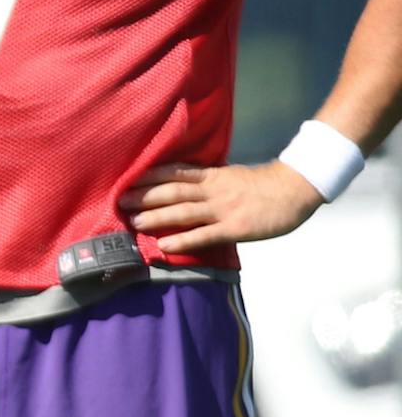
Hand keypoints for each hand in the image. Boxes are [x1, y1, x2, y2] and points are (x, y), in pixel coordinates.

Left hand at [120, 159, 325, 251]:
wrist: (296, 190)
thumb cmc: (264, 185)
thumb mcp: (232, 176)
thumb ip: (209, 181)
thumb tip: (185, 184)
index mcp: (213, 176)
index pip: (175, 172)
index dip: (149, 176)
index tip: (127, 179)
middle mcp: (214, 190)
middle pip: (173, 191)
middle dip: (144, 196)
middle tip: (120, 201)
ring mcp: (223, 209)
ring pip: (184, 212)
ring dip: (157, 217)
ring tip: (134, 222)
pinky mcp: (234, 227)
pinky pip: (204, 235)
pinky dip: (183, 240)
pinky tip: (164, 245)